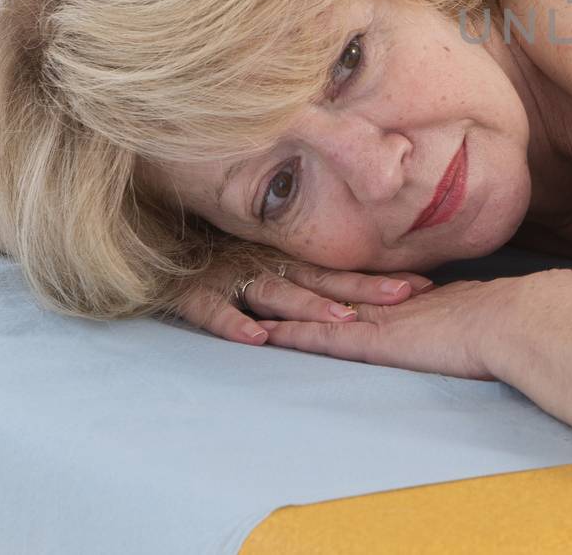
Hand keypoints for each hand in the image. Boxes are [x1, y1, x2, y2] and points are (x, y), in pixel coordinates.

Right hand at [171, 257, 434, 345]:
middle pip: (319, 280)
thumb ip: (302, 264)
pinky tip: (256, 338)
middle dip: (361, 290)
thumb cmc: (213, 249)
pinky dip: (233, 324)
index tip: (423, 285)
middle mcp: (264, 267)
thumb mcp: (262, 251)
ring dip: (307, 306)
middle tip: (401, 298)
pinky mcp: (192, 293)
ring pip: (275, 292)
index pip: (339, 270)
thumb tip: (359, 286)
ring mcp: (230, 278)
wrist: (149, 234)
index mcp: (284, 260)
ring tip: (339, 319)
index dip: (378, 279)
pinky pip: (212, 309)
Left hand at [256, 277, 515, 380]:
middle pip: (329, 284)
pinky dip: (295, 336)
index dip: (329, 275)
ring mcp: (380, 319)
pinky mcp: (377, 342)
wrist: (514, 320)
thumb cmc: (508, 318)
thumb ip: (455, 305)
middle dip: (293, 277)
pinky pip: (325, 340)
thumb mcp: (474, 309)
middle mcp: (387, 300)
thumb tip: (457, 304)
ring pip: (317, 307)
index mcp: (407, 293)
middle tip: (257, 265)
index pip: (359, 282)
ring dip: (282, 302)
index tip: (302, 266)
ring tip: (243, 292)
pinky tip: (266, 334)